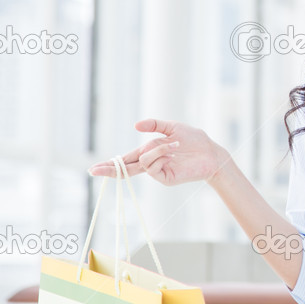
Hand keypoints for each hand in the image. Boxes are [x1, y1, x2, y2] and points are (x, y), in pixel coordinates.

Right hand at [87, 118, 231, 186]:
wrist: (211, 152)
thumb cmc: (194, 139)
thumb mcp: (172, 127)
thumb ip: (154, 125)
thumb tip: (135, 125)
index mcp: (149, 151)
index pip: (126, 160)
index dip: (111, 164)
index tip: (93, 169)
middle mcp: (151, 163)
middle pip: (125, 169)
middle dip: (110, 169)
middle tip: (93, 171)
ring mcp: (158, 172)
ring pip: (143, 162)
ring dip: (156, 150)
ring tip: (175, 145)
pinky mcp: (166, 178)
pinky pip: (153, 167)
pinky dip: (160, 156)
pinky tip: (173, 152)